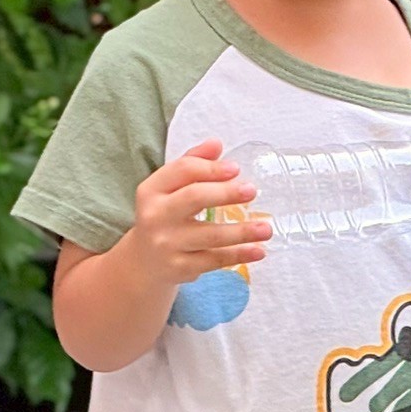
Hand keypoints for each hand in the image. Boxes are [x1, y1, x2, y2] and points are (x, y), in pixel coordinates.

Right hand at [120, 138, 268, 288]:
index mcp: (151, 190)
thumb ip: (190, 165)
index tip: (236, 169)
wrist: (144, 261)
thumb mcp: (167, 190)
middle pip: (193, 198)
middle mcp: (155, 215)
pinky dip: (239, 255)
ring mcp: (167, 243)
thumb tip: (216, 144)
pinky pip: (215, 260)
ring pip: (210, 234)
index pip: (182, 171)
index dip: (211, 168)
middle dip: (225, 193)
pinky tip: (258, 251)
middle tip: (252, 191)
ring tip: (266, 228)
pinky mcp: (180, 267)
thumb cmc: (163, 216)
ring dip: (241, 231)